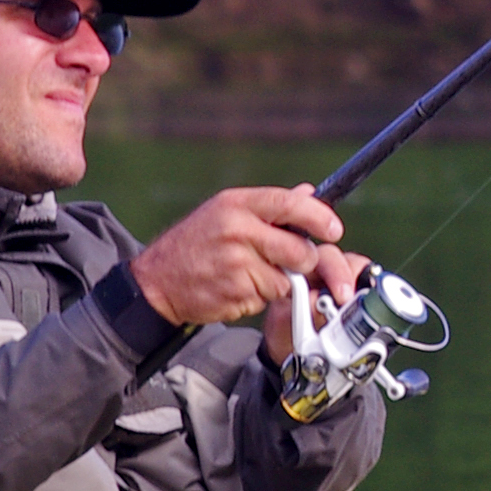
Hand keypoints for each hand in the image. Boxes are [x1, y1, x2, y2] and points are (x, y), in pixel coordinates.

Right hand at [131, 184, 347, 327]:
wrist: (157, 282)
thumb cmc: (195, 245)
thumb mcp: (225, 213)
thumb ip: (269, 207)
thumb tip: (307, 192)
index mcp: (236, 204)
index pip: (289, 203)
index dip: (318, 216)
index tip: (333, 229)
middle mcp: (237, 229)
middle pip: (298, 248)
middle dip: (304, 260)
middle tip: (294, 262)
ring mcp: (236, 262)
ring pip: (286, 278)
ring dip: (279, 282)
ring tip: (252, 274)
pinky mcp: (236, 291)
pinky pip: (268, 298)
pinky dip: (261, 297)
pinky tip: (239, 287)